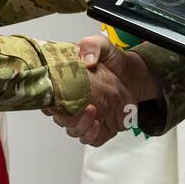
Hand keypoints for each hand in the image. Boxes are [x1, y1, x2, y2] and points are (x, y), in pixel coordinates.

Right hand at [43, 34, 161, 145]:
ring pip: (72, 129)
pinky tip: (97, 124)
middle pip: (60, 117)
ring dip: (79, 125)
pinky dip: (91, 135)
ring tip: (91, 111)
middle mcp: (74, 103)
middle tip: (76, 105)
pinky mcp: (99, 127)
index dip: (49, 102)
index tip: (54, 100)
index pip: (50, 98)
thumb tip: (86, 58)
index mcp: (68, 85)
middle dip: (65, 116)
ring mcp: (86, 116)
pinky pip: (89, 138)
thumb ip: (93, 46)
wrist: (135, 75)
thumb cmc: (116, 61)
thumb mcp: (104, 47)